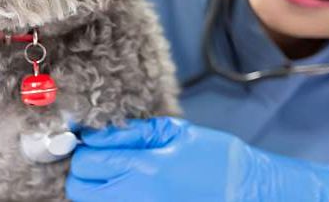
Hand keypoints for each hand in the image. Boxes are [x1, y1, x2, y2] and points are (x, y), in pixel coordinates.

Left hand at [66, 117, 328, 201]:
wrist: (248, 192)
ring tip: (115, 177)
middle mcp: (134, 197)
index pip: (86, 162)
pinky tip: (128, 189)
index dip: (85, 150)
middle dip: (85, 173)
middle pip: (79, 189)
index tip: (92, 144)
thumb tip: (95, 134)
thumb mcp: (176, 134)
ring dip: (96, 189)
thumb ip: (132, 133)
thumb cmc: (217, 160)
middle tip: (101, 163)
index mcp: (143, 168)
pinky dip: (111, 198)